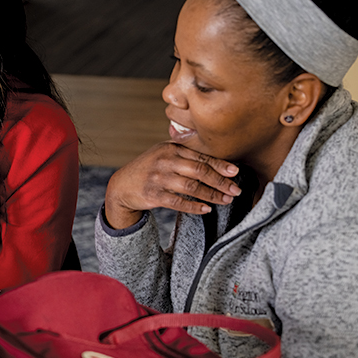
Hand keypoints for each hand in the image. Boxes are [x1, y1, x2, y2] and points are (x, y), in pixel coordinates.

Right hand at [104, 141, 240, 228]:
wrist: (122, 185)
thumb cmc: (149, 168)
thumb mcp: (163, 153)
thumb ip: (184, 153)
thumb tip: (217, 160)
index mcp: (171, 148)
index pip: (200, 156)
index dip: (220, 165)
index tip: (235, 172)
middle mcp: (165, 161)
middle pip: (199, 171)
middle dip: (220, 181)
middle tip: (235, 190)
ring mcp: (158, 178)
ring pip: (191, 187)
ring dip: (211, 195)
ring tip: (226, 200)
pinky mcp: (153, 195)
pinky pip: (178, 202)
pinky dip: (194, 207)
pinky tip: (206, 209)